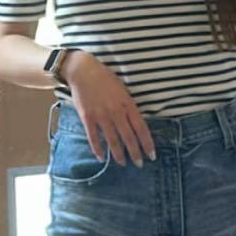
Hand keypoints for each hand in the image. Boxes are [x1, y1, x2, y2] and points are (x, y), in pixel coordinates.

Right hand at [61, 50, 156, 166]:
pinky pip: (94, 137)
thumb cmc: (105, 79)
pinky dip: (98, 149)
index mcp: (128, 104)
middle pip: (129, 137)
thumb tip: (135, 124)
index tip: (151, 155)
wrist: (83, 71)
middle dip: (135, 153)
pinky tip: (102, 158)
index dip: (147, 143)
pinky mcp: (88, 118)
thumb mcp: (123, 90)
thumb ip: (129, 106)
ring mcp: (101, 115)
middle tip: (139, 164)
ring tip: (122, 163)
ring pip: (113, 140)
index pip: (141, 128)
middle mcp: (116, 112)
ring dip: (118, 154)